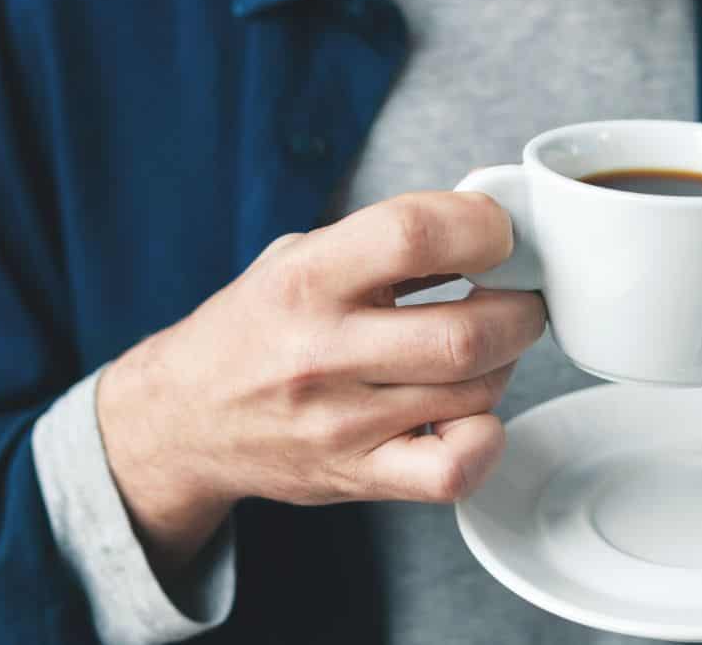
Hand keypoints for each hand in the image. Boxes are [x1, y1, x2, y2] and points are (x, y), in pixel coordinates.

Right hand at [96, 192, 544, 574]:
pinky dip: (486, 441)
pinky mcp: (356, 475)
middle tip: (516, 299)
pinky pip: (452, 470)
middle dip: (519, 310)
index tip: (496, 234)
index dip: (480, 226)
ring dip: (503, 365)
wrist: (183, 419)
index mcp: (306, 278)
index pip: (413, 234)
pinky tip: (472, 415)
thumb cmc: (253, 330)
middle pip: (466, 332)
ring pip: (474, 394)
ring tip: (484, 350)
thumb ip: (380, 242)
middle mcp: (322, 351)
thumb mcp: (297, 258)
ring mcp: (340, 422)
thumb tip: (483, 229)